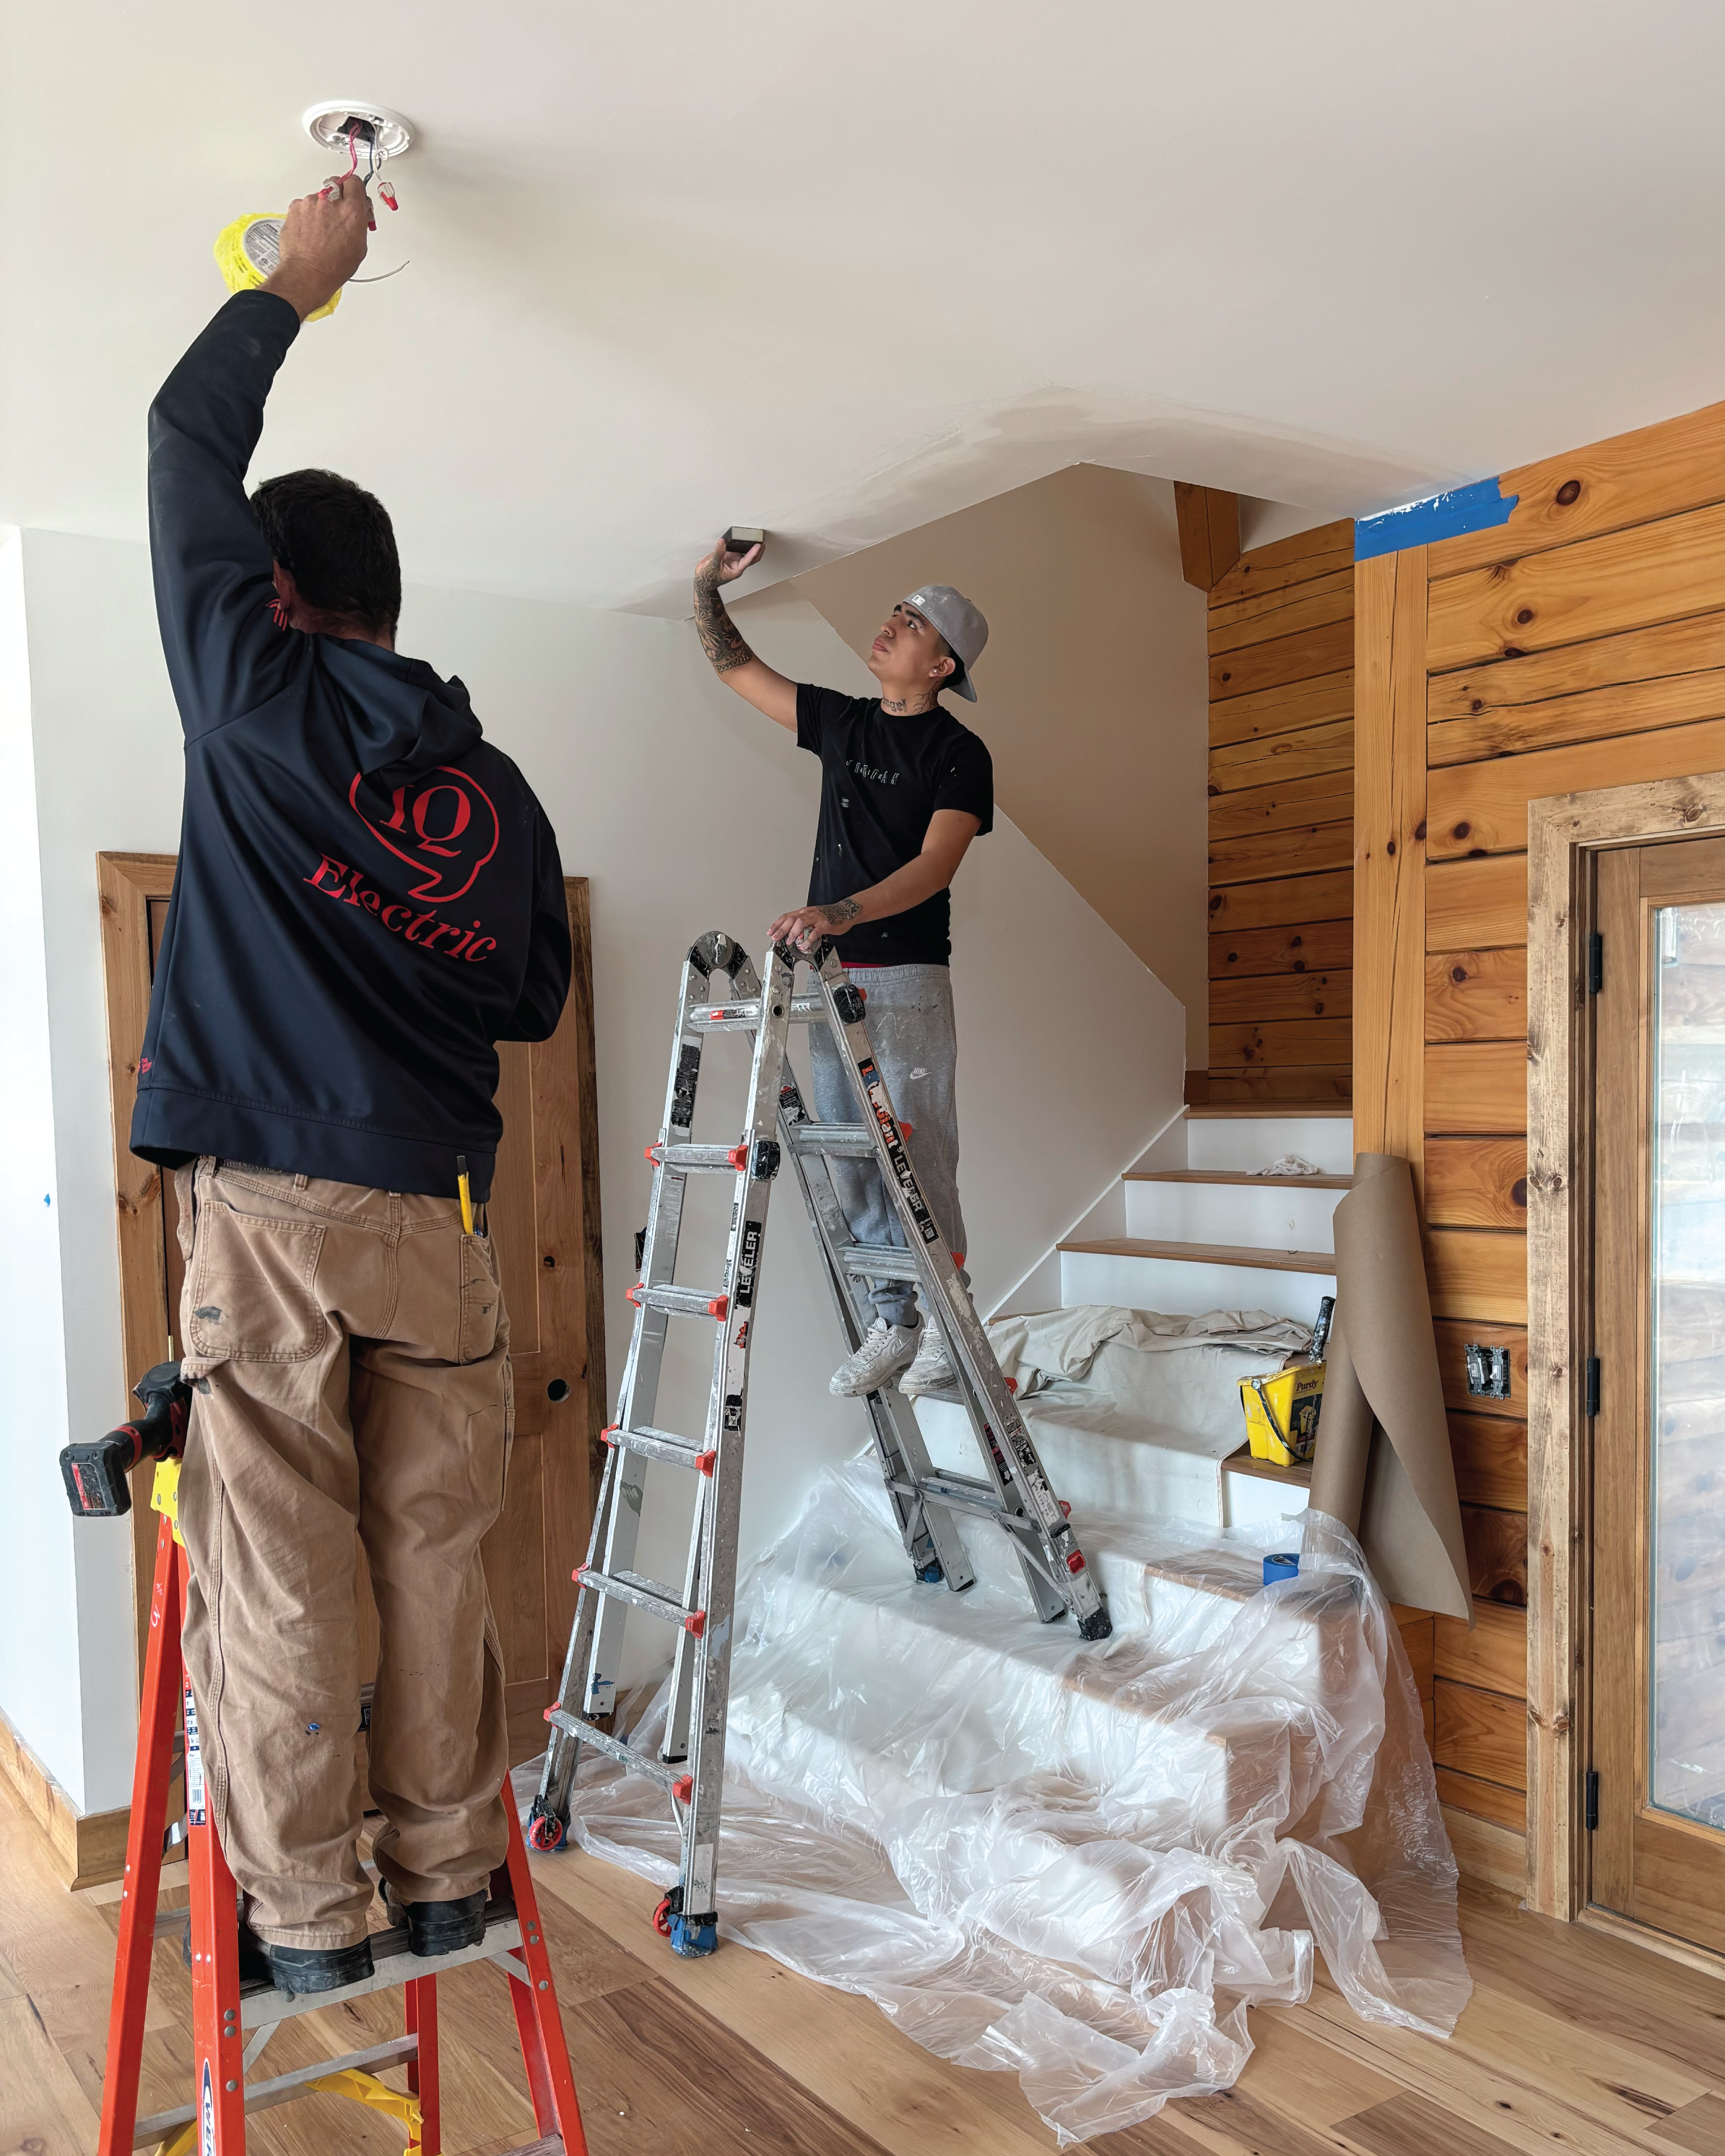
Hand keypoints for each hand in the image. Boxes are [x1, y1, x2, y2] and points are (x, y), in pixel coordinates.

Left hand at [262, 174, 371, 319]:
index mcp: (352, 211)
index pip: (355, 182)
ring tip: (320, 230)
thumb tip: (359, 213)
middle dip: (338, 196)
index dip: (354, 189)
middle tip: (337, 213)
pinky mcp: (296, 207)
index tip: (353, 193)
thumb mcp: (359, 247)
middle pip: (336, 184)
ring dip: (320, 208)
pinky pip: (304, 204)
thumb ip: (360, 222)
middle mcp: (332, 202)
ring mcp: (311, 202)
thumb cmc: (333, 266)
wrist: (307, 274)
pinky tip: (309, 231)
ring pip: (319, 196)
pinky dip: (306, 214)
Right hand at [695, 533, 763, 592]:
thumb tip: (723, 541)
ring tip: (756, 536)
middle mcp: (737, 565)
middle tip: (763, 539)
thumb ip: (718, 553)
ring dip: (751, 545)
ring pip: (746, 552)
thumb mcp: (713, 565)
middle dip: (758, 549)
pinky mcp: (729, 556)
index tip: (759, 545)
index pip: (748, 560)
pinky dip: (741, 543)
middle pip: (752, 557)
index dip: (754, 552)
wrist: (702, 579)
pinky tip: (743, 537)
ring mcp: (733, 560)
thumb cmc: (709, 577)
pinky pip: (737, 548)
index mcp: (736, 570)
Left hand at [770, 901, 856, 953]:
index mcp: (804, 912)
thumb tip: (791, 933)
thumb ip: (802, 924)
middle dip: (781, 929)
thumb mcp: (812, 918)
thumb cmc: (829, 916)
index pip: (787, 916)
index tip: (770, 932)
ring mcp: (817, 918)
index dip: (777, 924)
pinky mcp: (825, 924)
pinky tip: (804, 945)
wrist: (845, 911)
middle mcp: (809, 913)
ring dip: (793, 933)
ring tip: (789, 941)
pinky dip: (808, 939)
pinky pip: (815, 932)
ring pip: (800, 923)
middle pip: (791, 919)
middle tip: (775, 938)